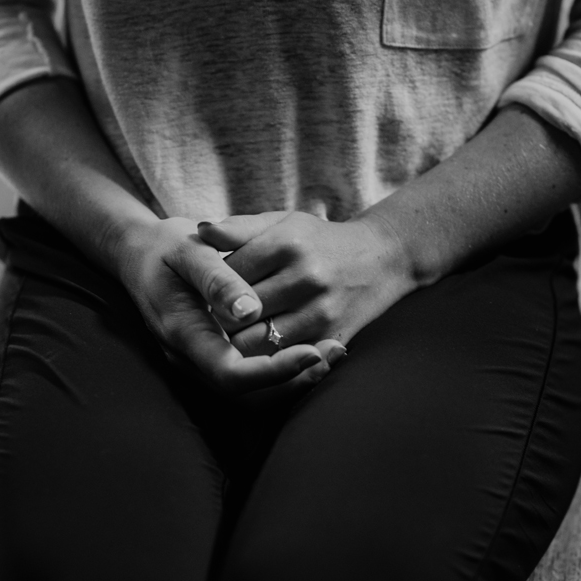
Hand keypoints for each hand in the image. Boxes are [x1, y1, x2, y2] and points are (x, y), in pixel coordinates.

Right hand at [114, 217, 339, 394]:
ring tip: (332, 353)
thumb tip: (250, 309)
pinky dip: (284, 372)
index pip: (231, 374)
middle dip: (293, 381)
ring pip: (252, 396)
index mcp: (183, 335)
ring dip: (294, 381)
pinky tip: (314, 349)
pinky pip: (252, 383)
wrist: (142, 256)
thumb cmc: (167, 249)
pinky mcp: (214, 360)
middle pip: (247, 396)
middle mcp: (190, 360)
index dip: (273, 371)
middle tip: (335, 352)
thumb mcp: (187, 252)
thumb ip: (217, 280)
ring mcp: (201, 365)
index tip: (312, 352)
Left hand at [198, 211, 415, 355]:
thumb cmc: (317, 241)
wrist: (379, 260)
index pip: (226, 275)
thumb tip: (200, 230)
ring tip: (236, 330)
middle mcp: (305, 277)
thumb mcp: (281, 223)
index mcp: (287, 243)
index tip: (208, 290)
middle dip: (220, 317)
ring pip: (254, 341)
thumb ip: (238, 228)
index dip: (211, 286)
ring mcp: (320, 311)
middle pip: (236, 312)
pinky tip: (263, 342)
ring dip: (239, 340)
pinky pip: (282, 358)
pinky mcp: (330, 337)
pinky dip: (266, 354)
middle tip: (215, 316)